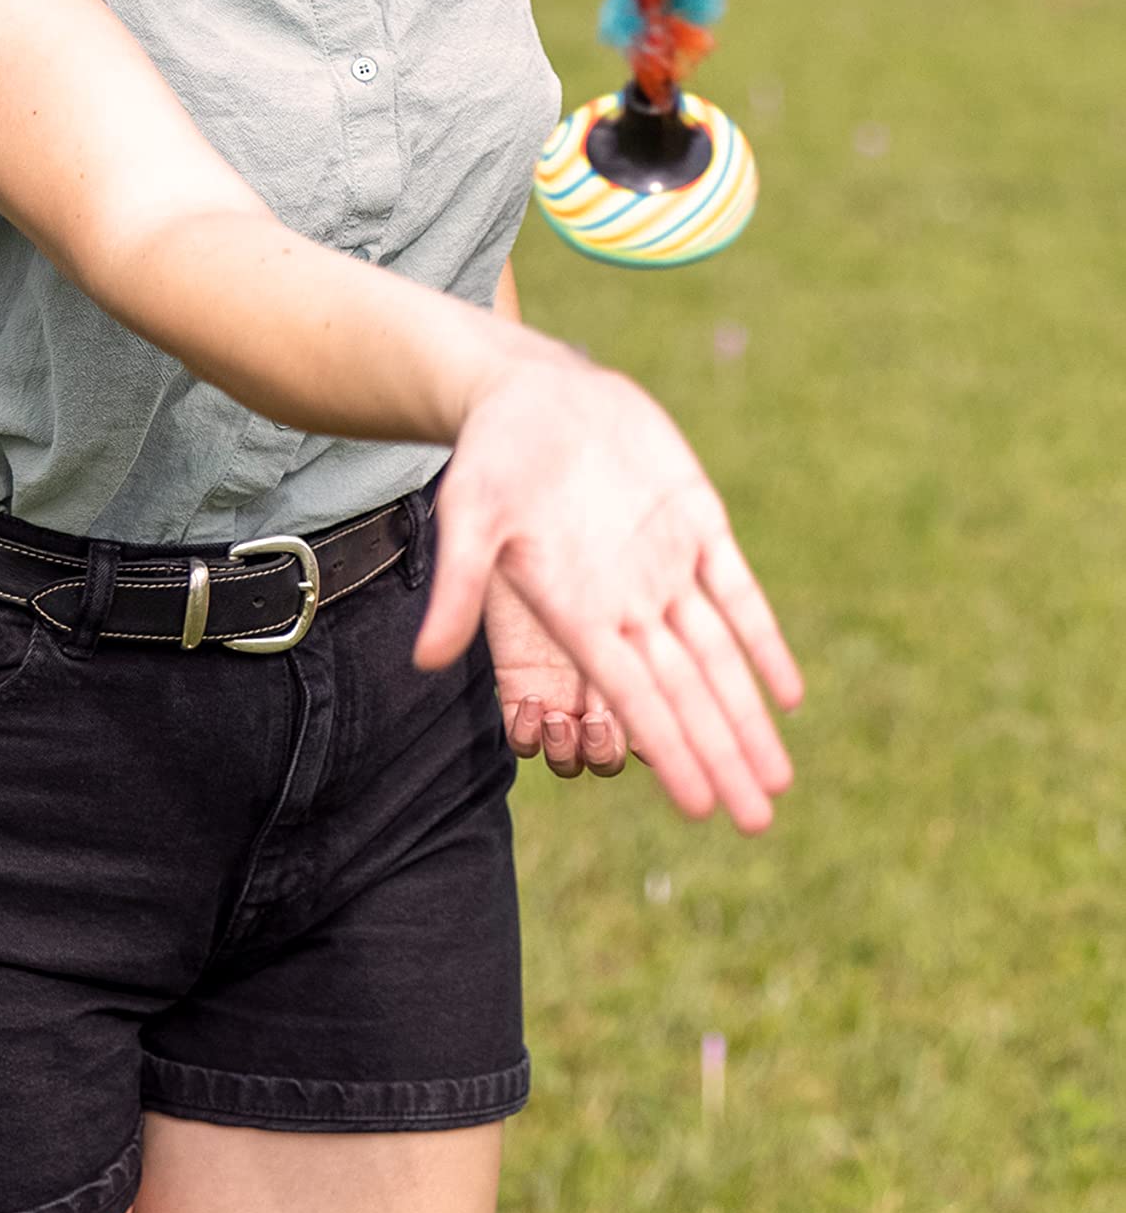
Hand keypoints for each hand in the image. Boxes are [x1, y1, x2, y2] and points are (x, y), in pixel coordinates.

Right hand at [414, 348, 803, 833]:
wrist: (533, 390)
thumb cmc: (491, 454)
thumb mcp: (470, 511)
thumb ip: (460, 586)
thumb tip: (425, 661)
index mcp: (577, 611)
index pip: (634, 695)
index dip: (670, 748)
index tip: (702, 807)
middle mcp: (627, 601)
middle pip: (686, 692)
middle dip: (722, 755)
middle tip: (758, 822)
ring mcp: (667, 564)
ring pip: (718, 656)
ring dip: (747, 716)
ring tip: (777, 781)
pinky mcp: (696, 520)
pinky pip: (737, 592)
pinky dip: (763, 640)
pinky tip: (788, 693)